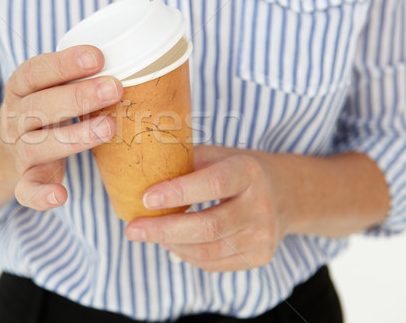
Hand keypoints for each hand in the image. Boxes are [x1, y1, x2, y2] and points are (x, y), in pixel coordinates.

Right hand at [1, 45, 122, 210]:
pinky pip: (26, 190)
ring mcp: (19, 150)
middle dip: (76, 96)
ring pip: (37, 145)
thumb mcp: (52, 86)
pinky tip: (61, 196)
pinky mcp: (25, 178)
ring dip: (73, 137)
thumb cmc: (47, 108)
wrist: (8, 147)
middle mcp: (16, 117)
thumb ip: (81, 75)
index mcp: (21, 87)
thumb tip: (140, 58)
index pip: (36, 71)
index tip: (98, 57)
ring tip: (109, 129)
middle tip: (114, 88)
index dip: (64, 63)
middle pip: (38, 106)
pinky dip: (40, 196)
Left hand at [124, 145, 298, 271]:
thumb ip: (186, 162)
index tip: (145, 198)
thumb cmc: (239, 170)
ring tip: (149, 234)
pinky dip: (186, 255)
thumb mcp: (218, 155)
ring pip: (208, 250)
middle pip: (209, 226)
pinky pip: (214, 263)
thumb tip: (141, 173)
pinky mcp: (260, 256)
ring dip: (171, 244)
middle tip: (132, 229)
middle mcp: (261, 205)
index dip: (177, 193)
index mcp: (248, 172)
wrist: (286, 193)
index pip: (212, 184)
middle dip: (164, 230)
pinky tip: (172, 243)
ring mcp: (263, 235)